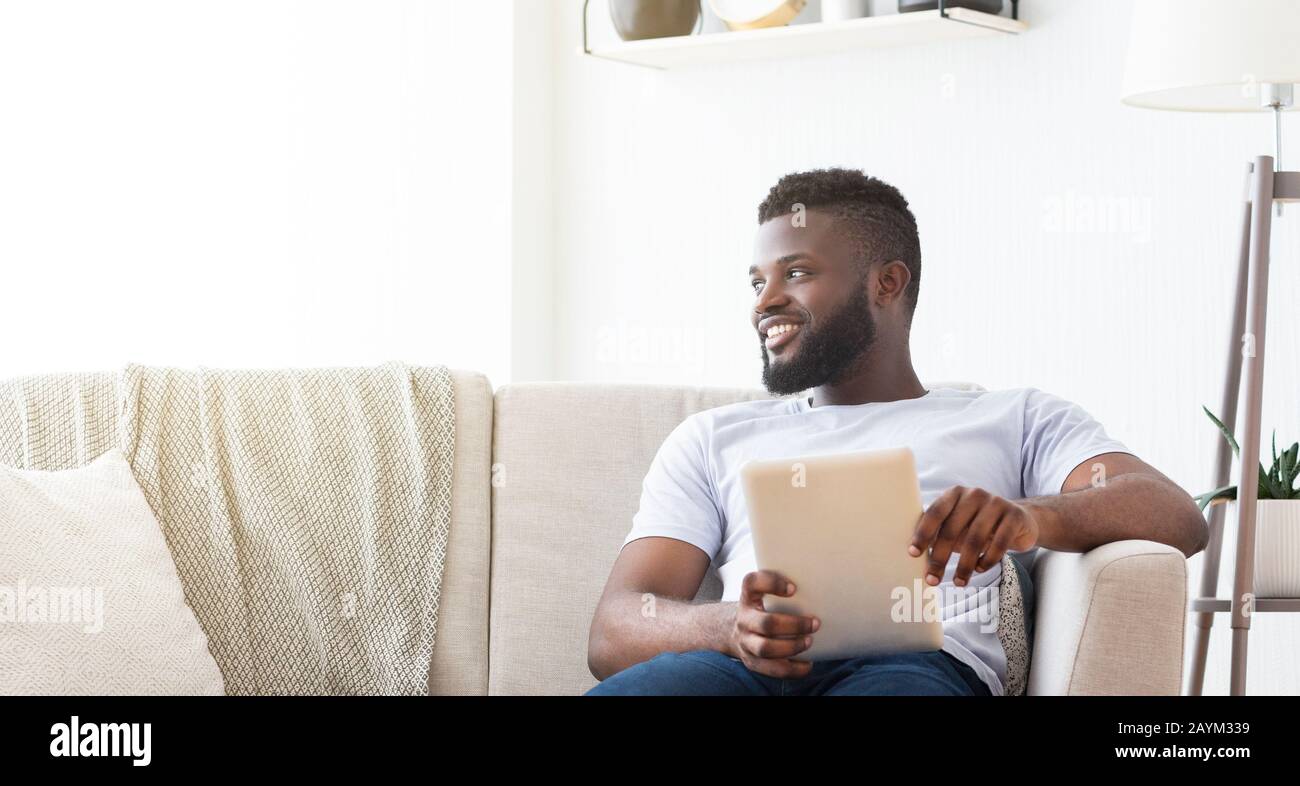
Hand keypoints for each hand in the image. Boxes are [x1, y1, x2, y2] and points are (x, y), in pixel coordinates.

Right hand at [726, 570, 819, 678]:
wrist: (733, 631)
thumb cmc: (760, 610)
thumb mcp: (762, 595)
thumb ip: (781, 591)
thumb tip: (821, 590)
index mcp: (747, 598)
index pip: (752, 583)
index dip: (772, 583)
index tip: (793, 589)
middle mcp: (744, 620)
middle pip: (766, 623)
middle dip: (794, 625)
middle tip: (815, 623)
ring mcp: (745, 643)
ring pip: (766, 649)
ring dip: (792, 647)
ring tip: (809, 642)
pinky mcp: (752, 662)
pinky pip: (772, 669)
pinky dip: (793, 669)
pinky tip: (807, 664)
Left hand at [908, 485, 1039, 587]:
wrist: (1019, 520)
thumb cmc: (978, 524)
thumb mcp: (957, 524)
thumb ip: (938, 531)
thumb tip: (913, 553)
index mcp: (954, 494)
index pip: (935, 513)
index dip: (923, 534)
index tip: (913, 554)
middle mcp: (974, 494)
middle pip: (952, 529)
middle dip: (940, 558)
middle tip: (932, 579)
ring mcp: (996, 503)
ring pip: (975, 539)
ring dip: (964, 566)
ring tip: (959, 582)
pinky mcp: (1014, 516)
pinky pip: (999, 543)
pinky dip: (987, 560)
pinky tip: (980, 569)